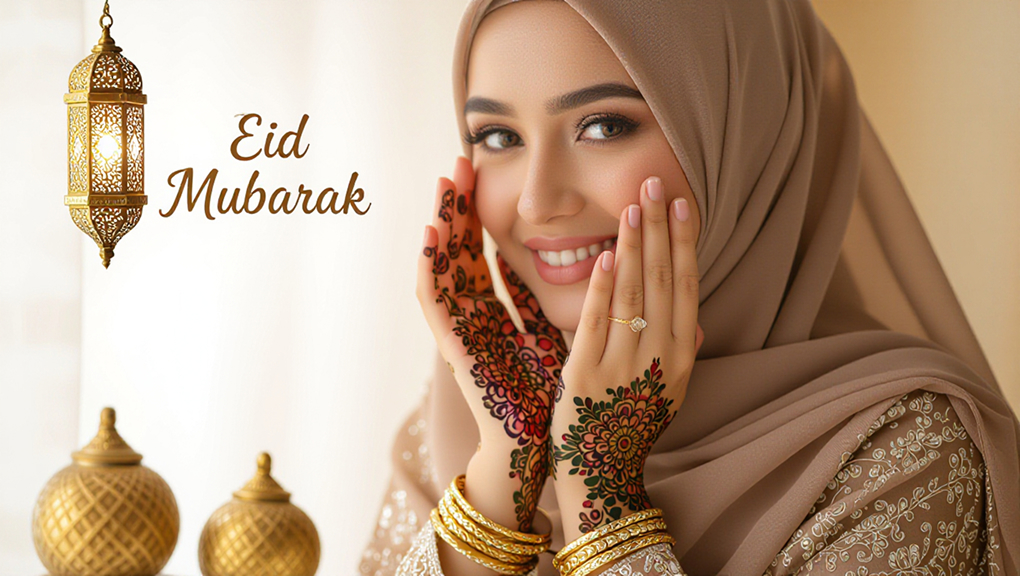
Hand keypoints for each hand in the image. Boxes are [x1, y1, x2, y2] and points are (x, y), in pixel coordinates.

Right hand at [417, 157, 568, 529]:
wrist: (535, 445)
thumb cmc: (547, 394)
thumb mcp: (554, 331)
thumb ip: (550, 298)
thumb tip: (578, 257)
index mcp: (493, 311)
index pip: (480, 251)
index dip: (478, 214)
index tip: (481, 173)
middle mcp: (470, 315)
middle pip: (457, 250)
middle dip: (456, 206)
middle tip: (457, 162)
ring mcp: (458, 330)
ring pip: (441, 266)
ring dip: (439, 224)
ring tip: (442, 186)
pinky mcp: (453, 346)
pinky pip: (435, 302)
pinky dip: (429, 267)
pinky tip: (431, 235)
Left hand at [550, 176, 703, 539]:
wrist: (603, 473)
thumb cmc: (634, 426)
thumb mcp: (670, 393)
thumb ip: (682, 354)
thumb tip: (696, 320)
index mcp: (682, 357)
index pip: (686, 285)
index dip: (684, 242)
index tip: (682, 203)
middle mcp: (659, 357)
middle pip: (660, 279)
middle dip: (658, 228)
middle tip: (655, 182)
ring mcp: (623, 364)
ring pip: (630, 292)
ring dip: (631, 244)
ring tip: (632, 205)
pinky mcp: (585, 372)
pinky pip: (595, 321)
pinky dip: (601, 286)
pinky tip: (604, 254)